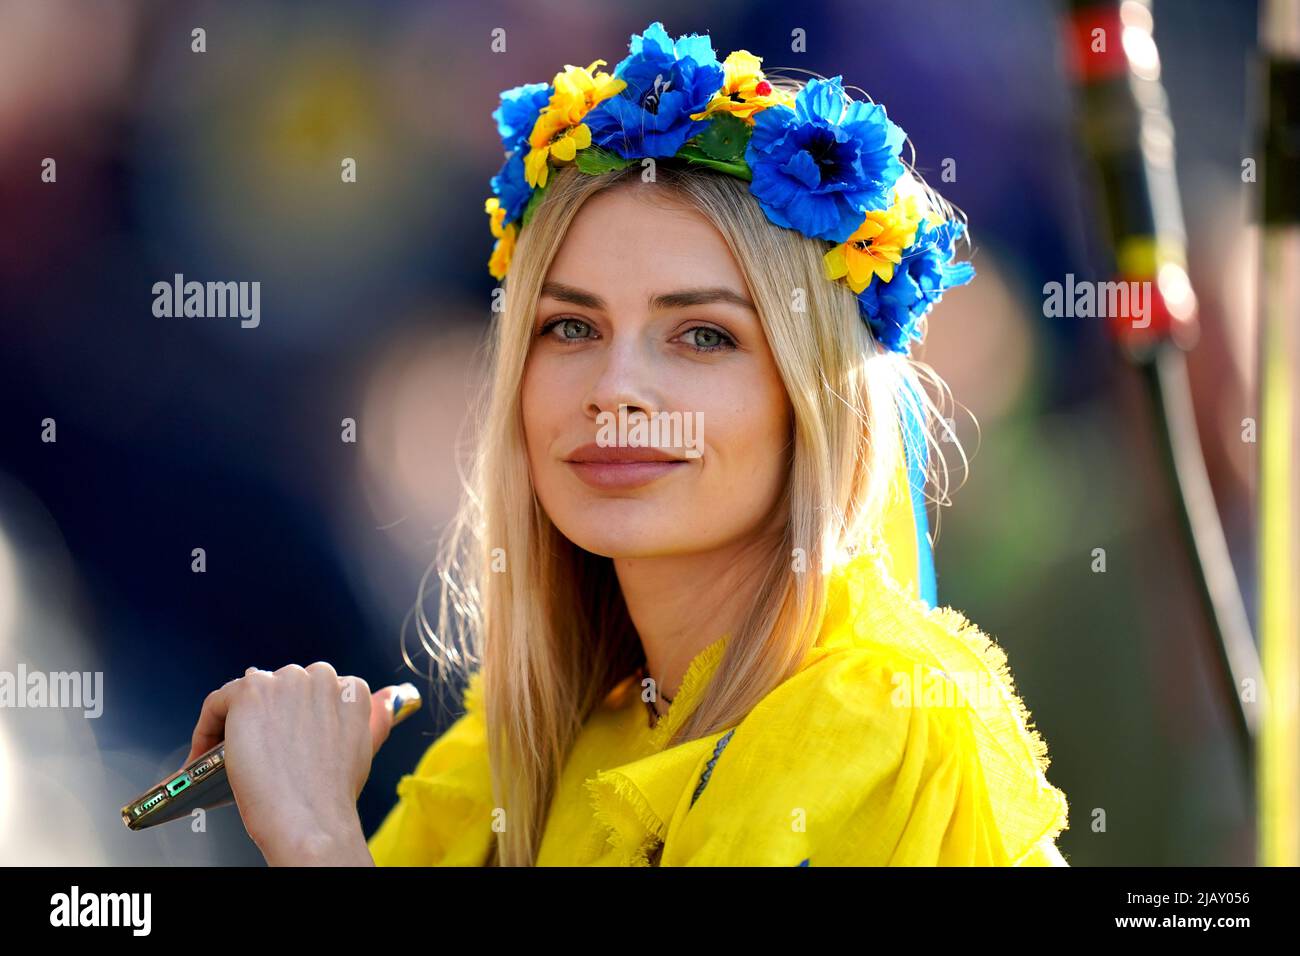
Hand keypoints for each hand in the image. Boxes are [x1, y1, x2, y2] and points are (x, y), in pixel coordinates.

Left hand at [182, 662, 403, 865]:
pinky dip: (206, 728)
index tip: (285, 740)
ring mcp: (284, 683)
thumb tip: (387, 696)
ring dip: (236, 719)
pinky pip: (218, 702)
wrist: (312, 820)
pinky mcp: (250, 694)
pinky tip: (204, 754)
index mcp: (351, 688)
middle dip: (268, 715)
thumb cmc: (333, 796)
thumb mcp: (362, 749)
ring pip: (249, 693)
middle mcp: (320, 676)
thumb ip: (372, 718)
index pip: (314, 690)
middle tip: (256, 751)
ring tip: (225, 754)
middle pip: (281, 686)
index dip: (295, 717)